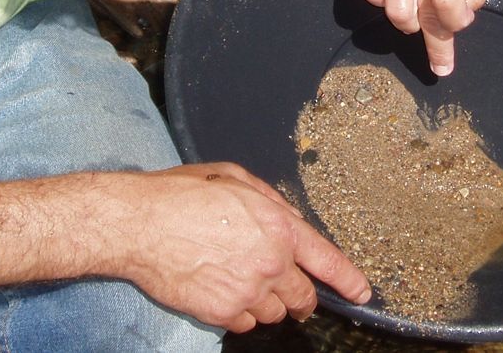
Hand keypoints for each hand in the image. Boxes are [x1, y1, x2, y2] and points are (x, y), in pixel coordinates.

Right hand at [104, 163, 370, 331]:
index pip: (328, 261)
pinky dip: (239, 314)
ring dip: (266, 302)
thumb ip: (270, 201)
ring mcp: (247, 291)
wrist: (140, 223)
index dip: (349, 280)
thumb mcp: (236, 178)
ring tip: (241, 280)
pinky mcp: (221, 312)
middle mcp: (271, 263)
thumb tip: (286, 218)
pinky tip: (222, 292)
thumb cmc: (182, 194)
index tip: (361, 292)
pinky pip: (244, 324)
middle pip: (304, 297)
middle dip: (303, 298)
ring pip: (274, 313)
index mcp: (280, 226)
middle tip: (291, 293)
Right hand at [358, 0, 488, 75]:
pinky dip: (382, 1)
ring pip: (395, 12)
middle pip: (423, 18)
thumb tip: (463, 16)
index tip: (458, 25)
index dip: (455, 27)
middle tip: (440, 52)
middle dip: (435, 43)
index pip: (450, 7)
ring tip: (417, 18)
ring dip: (408, 24)